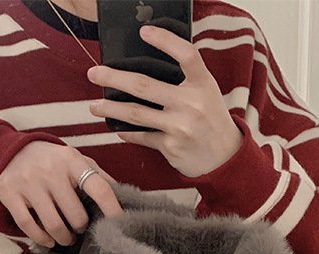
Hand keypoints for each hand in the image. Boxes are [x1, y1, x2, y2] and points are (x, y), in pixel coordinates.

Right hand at [0, 141, 121, 247]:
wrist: (11, 150)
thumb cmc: (52, 161)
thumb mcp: (76, 160)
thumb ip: (98, 176)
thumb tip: (124, 197)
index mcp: (71, 160)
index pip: (98, 188)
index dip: (112, 209)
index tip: (120, 224)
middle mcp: (50, 169)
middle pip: (75, 215)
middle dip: (80, 228)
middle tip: (78, 228)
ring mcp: (28, 182)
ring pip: (54, 225)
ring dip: (64, 238)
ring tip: (66, 237)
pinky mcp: (10, 193)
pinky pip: (29, 227)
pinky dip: (42, 239)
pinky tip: (49, 239)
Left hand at [87, 24, 243, 177]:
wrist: (224, 157)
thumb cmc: (211, 119)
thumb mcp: (206, 92)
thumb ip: (185, 78)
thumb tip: (148, 65)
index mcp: (202, 84)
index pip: (185, 54)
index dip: (165, 40)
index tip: (144, 31)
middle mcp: (191, 103)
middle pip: (144, 85)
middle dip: (114, 78)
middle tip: (94, 73)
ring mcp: (179, 126)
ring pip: (135, 113)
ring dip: (110, 108)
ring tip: (94, 105)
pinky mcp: (170, 146)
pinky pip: (142, 136)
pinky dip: (127, 133)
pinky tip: (117, 129)